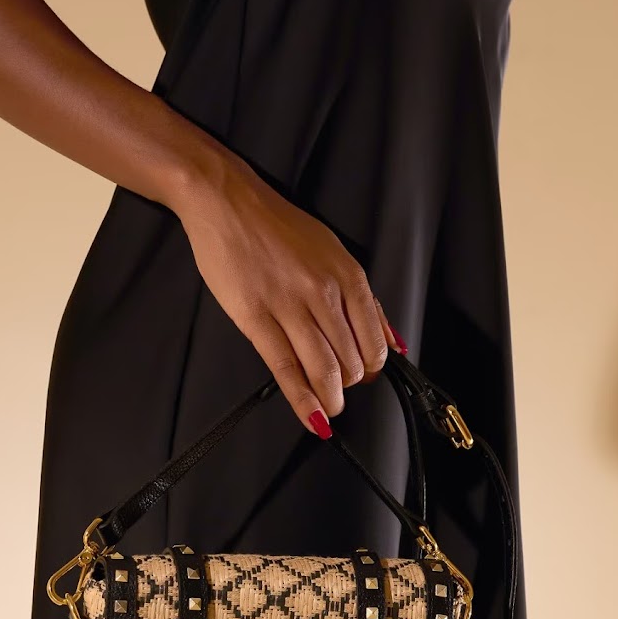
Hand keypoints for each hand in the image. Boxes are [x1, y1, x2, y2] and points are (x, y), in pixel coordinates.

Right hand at [175, 152, 405, 435]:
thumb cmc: (277, 228)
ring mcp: (290, 306)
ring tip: (328, 409)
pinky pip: (286, 368)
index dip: (371, 369)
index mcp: (348, 276)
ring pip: (324, 370)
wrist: (227, 201)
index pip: (373, 342)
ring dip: (330, 399)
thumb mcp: (332, 253)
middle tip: (337, 389)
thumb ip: (362, 299)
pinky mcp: (256, 318)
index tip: (361, 376)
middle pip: (351, 361)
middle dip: (348, 385)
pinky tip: (312, 417)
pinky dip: (303, 400)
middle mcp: (325, 292)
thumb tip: (390, 341)